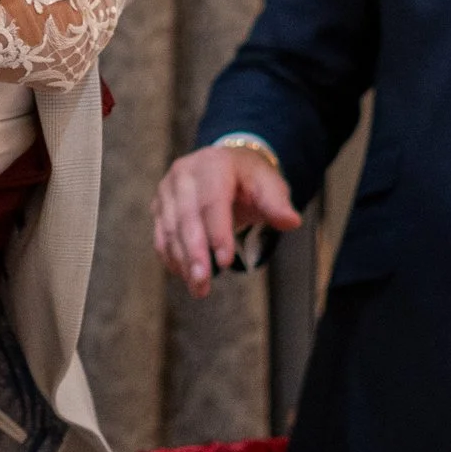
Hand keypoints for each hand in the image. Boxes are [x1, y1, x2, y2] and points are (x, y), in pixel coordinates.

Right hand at [152, 143, 301, 297]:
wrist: (227, 166)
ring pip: (170, 228)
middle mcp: (184, 173)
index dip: (217, 232)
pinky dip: (170, 256)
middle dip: (194, 253)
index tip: (226, 261)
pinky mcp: (160, 204)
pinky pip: (161, 233)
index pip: (212, 201)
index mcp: (213, 164)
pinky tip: (183, 275)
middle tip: (202, 282)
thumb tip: (291, 221)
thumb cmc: (250, 179)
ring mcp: (167, 188)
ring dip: (182, 260)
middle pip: (186, 217)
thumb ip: (277, 204)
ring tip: (197, 287)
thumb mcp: (268, 185)